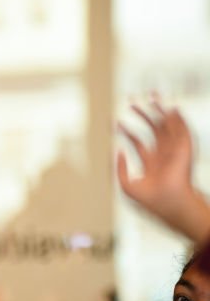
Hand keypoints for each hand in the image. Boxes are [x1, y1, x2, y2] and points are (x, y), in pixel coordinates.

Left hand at [117, 99, 209, 242]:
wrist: (168, 203)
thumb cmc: (150, 200)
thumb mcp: (126, 185)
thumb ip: (120, 169)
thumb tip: (118, 151)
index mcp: (151, 163)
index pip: (138, 142)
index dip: (127, 132)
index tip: (116, 123)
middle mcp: (163, 154)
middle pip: (153, 130)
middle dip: (144, 116)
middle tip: (132, 103)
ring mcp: (174, 151)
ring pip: (167, 126)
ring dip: (160, 111)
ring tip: (151, 97)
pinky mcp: (184, 149)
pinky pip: (182, 130)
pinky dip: (178, 119)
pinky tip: (171, 107)